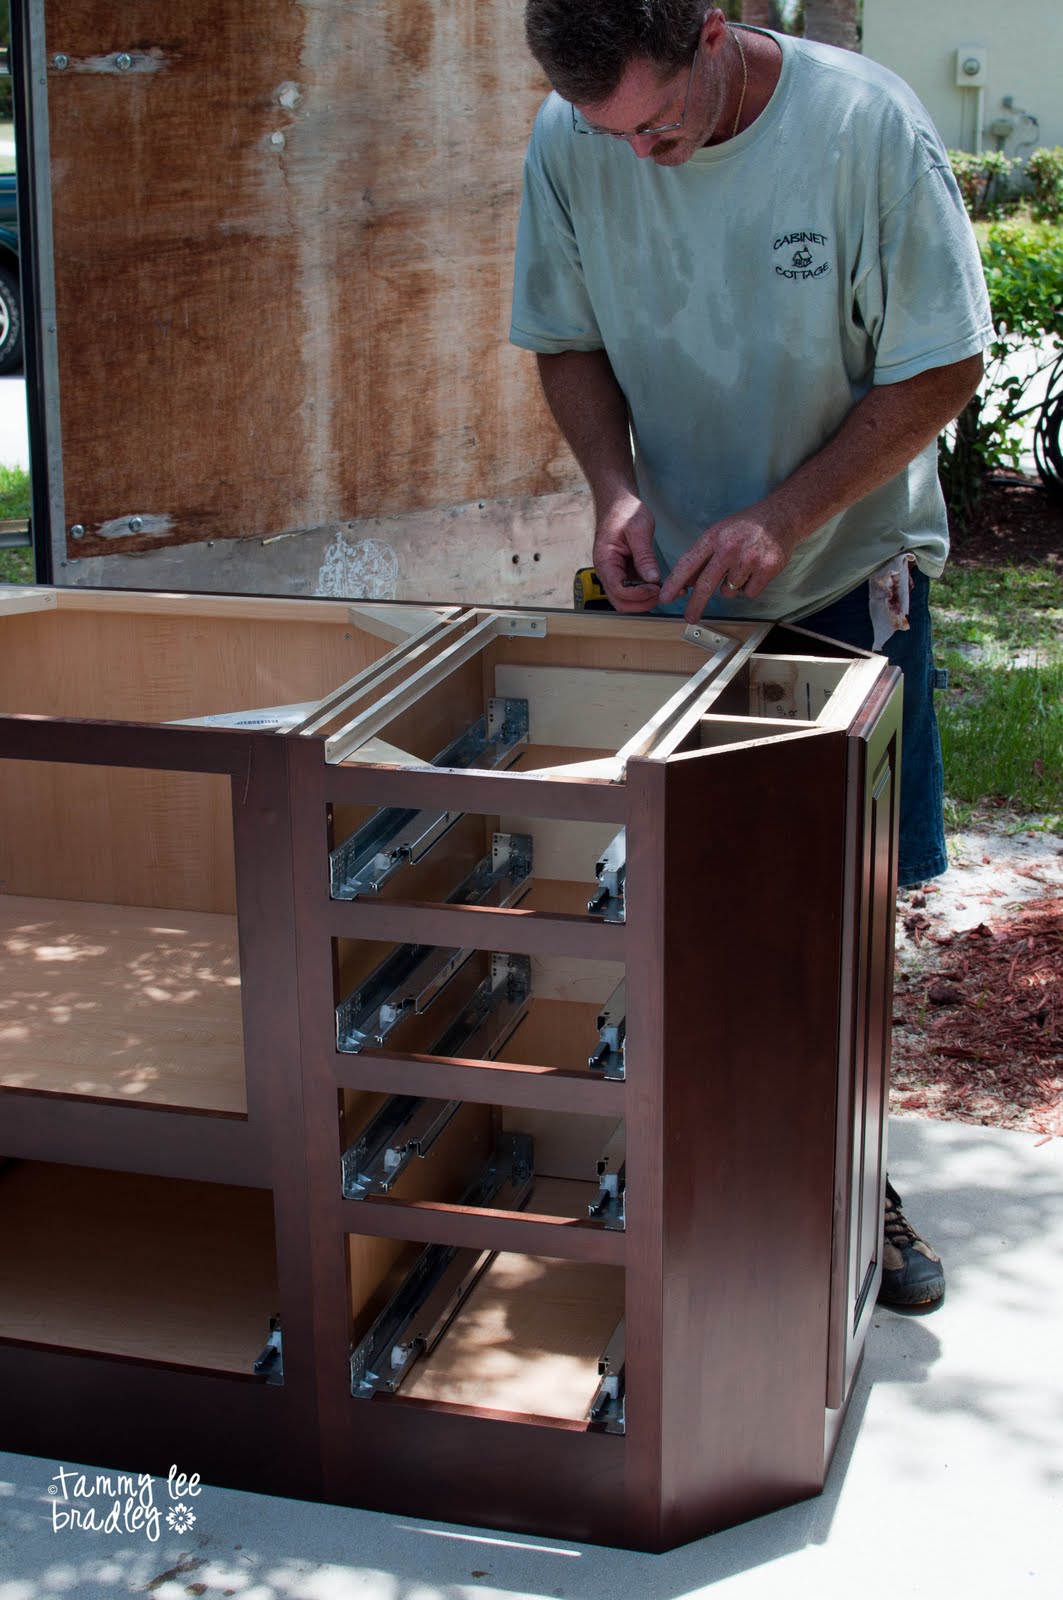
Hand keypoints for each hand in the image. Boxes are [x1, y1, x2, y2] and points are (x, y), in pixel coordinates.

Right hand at [592, 491, 661, 612]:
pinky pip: (635, 589)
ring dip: (647, 599)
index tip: (657, 587)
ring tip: (668, 590)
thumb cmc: (624, 511)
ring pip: (628, 599)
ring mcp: (616, 574)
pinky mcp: (625, 572)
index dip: (639, 594)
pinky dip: (648, 591)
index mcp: (605, 561)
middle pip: (621, 602)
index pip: (618, 590)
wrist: (618, 503)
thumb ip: (644, 556)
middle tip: (663, 593)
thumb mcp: (638, 530)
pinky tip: (663, 585)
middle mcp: (607, 572)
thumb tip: (653, 579)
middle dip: (643, 602)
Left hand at [658, 503, 798, 620]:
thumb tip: (687, 583)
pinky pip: (749, 592)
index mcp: (713, 537)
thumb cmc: (746, 526)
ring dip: (731, 587)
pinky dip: (750, 587)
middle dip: (695, 604)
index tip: (665, 598)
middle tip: (689, 618)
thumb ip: (703, 558)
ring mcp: (749, 559)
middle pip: (706, 584)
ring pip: (729, 591)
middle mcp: (729, 548)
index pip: (688, 563)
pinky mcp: (767, 568)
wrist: (782, 516)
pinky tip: (755, 571)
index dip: (675, 583)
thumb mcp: (719, 533)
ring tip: (742, 568)